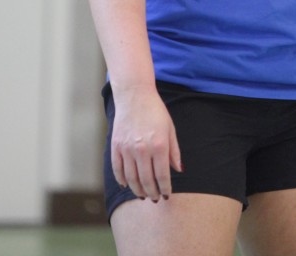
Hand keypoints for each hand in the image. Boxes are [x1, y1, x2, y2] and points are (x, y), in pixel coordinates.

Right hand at [109, 85, 181, 200]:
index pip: (162, 176)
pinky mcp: (116, 146)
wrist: (135, 96)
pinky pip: (118, 169)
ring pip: (131, 178)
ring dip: (137, 190)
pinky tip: (127, 185)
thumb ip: (174, 152)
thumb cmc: (156, 112)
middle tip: (154, 199)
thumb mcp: (170, 130)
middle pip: (146, 181)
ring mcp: (127, 149)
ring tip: (143, 195)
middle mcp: (142, 149)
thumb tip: (179, 170)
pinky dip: (122, 180)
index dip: (165, 189)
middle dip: (152, 193)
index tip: (166, 196)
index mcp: (159, 146)